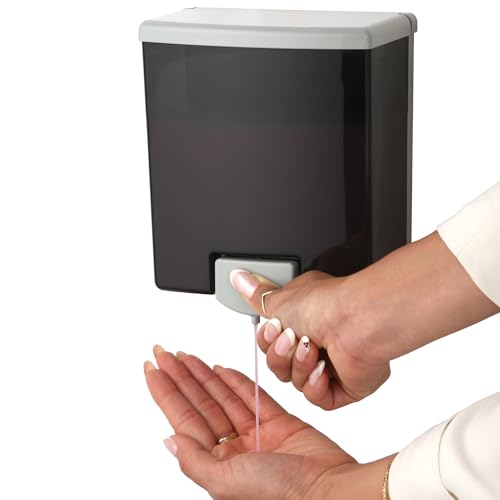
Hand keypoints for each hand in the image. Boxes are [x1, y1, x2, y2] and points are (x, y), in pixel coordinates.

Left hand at [144, 346, 392, 499]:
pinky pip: (251, 395)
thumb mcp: (226, 481)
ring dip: (203, 374)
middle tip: (165, 353)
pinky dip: (236, 380)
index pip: (183, 419)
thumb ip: (195, 460)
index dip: (166, 391)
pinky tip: (220, 368)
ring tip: (186, 356)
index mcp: (217, 464)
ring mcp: (255, 433)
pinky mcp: (278, 422)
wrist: (331, 489)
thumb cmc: (283, 494)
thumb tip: (168, 441)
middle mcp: (233, 448)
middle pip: (200, 403)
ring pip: (222, 396)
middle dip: (181, 376)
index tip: (153, 368)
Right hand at [230, 232, 498, 410]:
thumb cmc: (327, 304)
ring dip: (299, 366)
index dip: (267, 340)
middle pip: (280, 365)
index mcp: (302, 318)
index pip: (272, 341)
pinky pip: (318, 398)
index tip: (272, 329)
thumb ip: (257, 295)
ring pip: (295, 381)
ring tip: (312, 349)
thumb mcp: (280, 299)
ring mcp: (332, 363)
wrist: (358, 321)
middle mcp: (317, 339)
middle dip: (280, 355)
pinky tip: (323, 368)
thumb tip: (240, 278)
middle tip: (291, 337)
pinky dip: (316, 385)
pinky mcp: (345, 385)